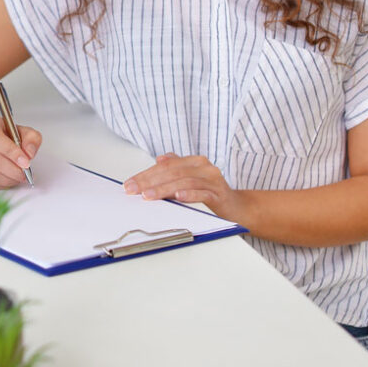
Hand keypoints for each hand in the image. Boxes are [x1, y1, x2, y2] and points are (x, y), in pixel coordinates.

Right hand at [0, 113, 40, 189]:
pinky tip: (8, 179)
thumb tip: (29, 154)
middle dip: (13, 170)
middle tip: (24, 173)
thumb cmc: (4, 133)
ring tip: (18, 177)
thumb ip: (31, 139)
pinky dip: (1, 184)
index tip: (26, 162)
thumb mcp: (22, 130)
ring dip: (7, 179)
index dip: (12, 153)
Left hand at [124, 153, 245, 221]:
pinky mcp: (219, 194)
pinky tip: (178, 197)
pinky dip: (189, 195)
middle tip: (134, 190)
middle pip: (172, 172)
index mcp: (194, 161)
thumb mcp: (191, 178)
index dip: (145, 174)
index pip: (165, 165)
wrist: (237, 207)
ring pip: (183, 182)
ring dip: (163, 189)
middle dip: (149, 181)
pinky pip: (202, 193)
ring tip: (148, 195)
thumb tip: (159, 159)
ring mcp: (212, 179)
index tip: (130, 184)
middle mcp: (203, 167)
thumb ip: (177, 167)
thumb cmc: (211, 192)